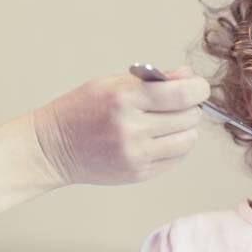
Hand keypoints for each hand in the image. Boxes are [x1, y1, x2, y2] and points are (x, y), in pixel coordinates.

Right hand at [33, 67, 208, 184]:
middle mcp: (132, 129)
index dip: (198, 89)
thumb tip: (189, 78)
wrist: (53, 148)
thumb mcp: (112, 84)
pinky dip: (175, 147)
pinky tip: (158, 139)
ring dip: (185, 129)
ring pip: (187, 140)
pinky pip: (176, 159)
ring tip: (169, 122)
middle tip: (178, 103)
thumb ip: (154, 80)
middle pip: (189, 117)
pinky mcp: (139, 174)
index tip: (198, 87)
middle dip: (190, 107)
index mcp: (124, 100)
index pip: (181, 94)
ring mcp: (136, 155)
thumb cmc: (81, 110)